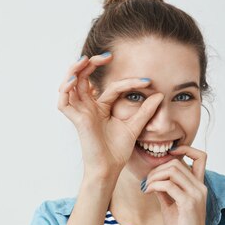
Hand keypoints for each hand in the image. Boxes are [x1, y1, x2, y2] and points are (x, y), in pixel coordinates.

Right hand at [57, 53, 163, 177]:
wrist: (111, 168)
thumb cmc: (118, 151)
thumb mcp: (135, 126)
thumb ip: (146, 111)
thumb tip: (160, 94)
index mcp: (101, 108)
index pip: (112, 87)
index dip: (129, 82)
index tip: (147, 81)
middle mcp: (88, 108)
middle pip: (84, 79)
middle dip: (91, 64)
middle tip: (106, 56)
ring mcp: (81, 113)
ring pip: (70, 85)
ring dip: (74, 70)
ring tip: (84, 59)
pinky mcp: (76, 120)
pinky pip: (63, 102)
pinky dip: (65, 89)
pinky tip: (74, 79)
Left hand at [142, 144, 208, 224]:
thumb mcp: (171, 204)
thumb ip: (166, 189)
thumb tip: (153, 178)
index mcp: (199, 186)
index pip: (200, 156)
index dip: (184, 149)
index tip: (167, 156)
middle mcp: (200, 187)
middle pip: (177, 162)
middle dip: (157, 168)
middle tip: (146, 181)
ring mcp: (196, 194)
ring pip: (172, 170)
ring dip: (153, 176)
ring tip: (146, 187)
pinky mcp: (188, 203)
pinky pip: (168, 184)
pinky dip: (153, 185)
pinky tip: (147, 192)